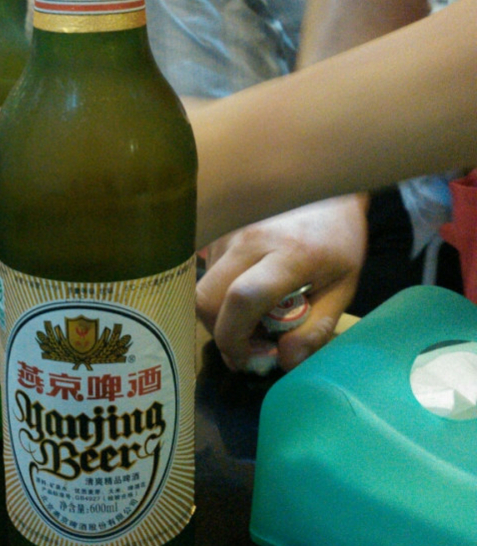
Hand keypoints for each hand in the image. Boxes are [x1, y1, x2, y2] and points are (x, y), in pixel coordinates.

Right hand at [196, 195, 367, 371]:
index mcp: (289, 254)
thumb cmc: (338, 237)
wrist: (323, 183)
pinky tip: (243, 291)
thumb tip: (285, 361)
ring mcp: (228, 231)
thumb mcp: (343, 286)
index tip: (252, 358)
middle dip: (219, 332)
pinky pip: (205, 272)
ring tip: (253, 315)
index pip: (243, 298)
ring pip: (202, 287)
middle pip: (206, 298)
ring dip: (221, 312)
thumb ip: (316, 327)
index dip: (237, 338)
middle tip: (246, 346)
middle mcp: (248, 239)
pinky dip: (218, 292)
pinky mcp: (217, 230)